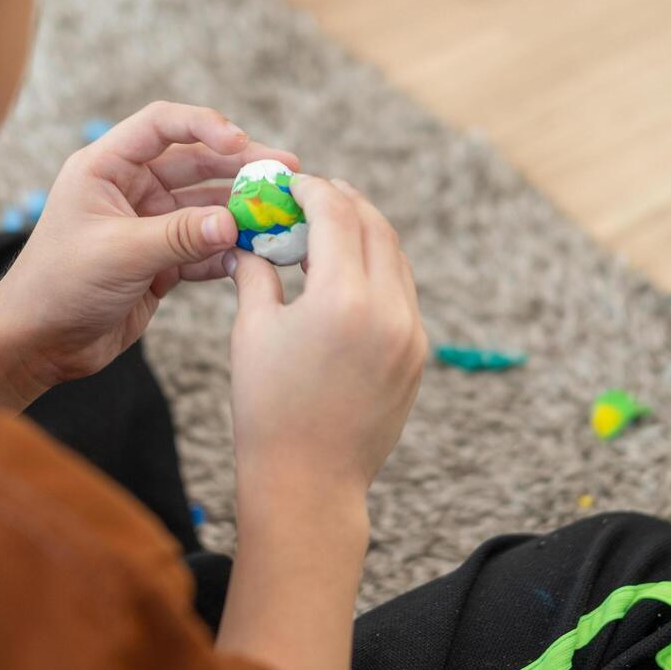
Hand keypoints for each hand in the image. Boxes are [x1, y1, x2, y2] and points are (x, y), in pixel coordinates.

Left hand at [0, 102, 297, 410]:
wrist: (39, 345)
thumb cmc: (59, 286)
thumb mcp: (119, 254)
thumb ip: (180, 236)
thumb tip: (234, 223)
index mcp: (106, 167)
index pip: (162, 125)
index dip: (204, 125)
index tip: (241, 143)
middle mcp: (130, 188)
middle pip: (196, 162)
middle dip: (241, 168)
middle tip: (286, 172)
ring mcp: (148, 224)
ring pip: (206, 206)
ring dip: (241, 211)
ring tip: (281, 216)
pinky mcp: (161, 260)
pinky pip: (205, 247)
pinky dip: (229, 251)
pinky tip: (257, 255)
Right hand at [226, 176, 426, 503]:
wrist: (309, 484)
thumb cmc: (267, 409)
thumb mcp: (252, 331)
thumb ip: (258, 273)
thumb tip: (252, 239)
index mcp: (343, 298)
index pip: (336, 213)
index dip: (311, 189)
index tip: (290, 185)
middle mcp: (388, 310)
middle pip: (375, 226)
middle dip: (343, 202)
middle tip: (312, 196)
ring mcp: (411, 333)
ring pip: (395, 257)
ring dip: (364, 233)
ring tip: (327, 231)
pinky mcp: (418, 355)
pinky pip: (402, 292)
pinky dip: (378, 269)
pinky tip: (346, 274)